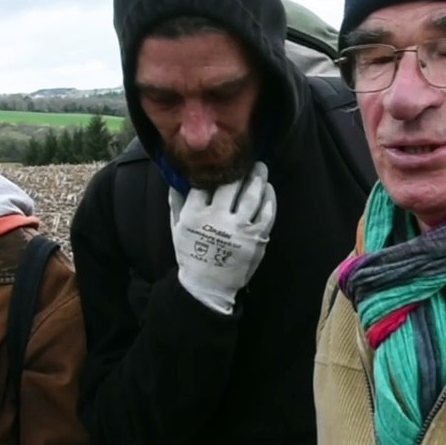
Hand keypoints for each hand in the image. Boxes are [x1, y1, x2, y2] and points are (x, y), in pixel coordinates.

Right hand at [168, 162, 276, 314]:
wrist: (208, 286)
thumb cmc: (191, 255)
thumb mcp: (176, 229)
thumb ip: (176, 202)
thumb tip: (176, 178)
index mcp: (195, 214)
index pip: (205, 183)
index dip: (215, 169)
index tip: (222, 159)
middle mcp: (217, 219)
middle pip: (231, 184)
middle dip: (241, 168)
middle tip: (247, 158)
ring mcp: (239, 228)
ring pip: (253, 195)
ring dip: (259, 178)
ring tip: (261, 168)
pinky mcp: (256, 238)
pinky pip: (268, 212)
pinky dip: (269, 198)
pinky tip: (268, 189)